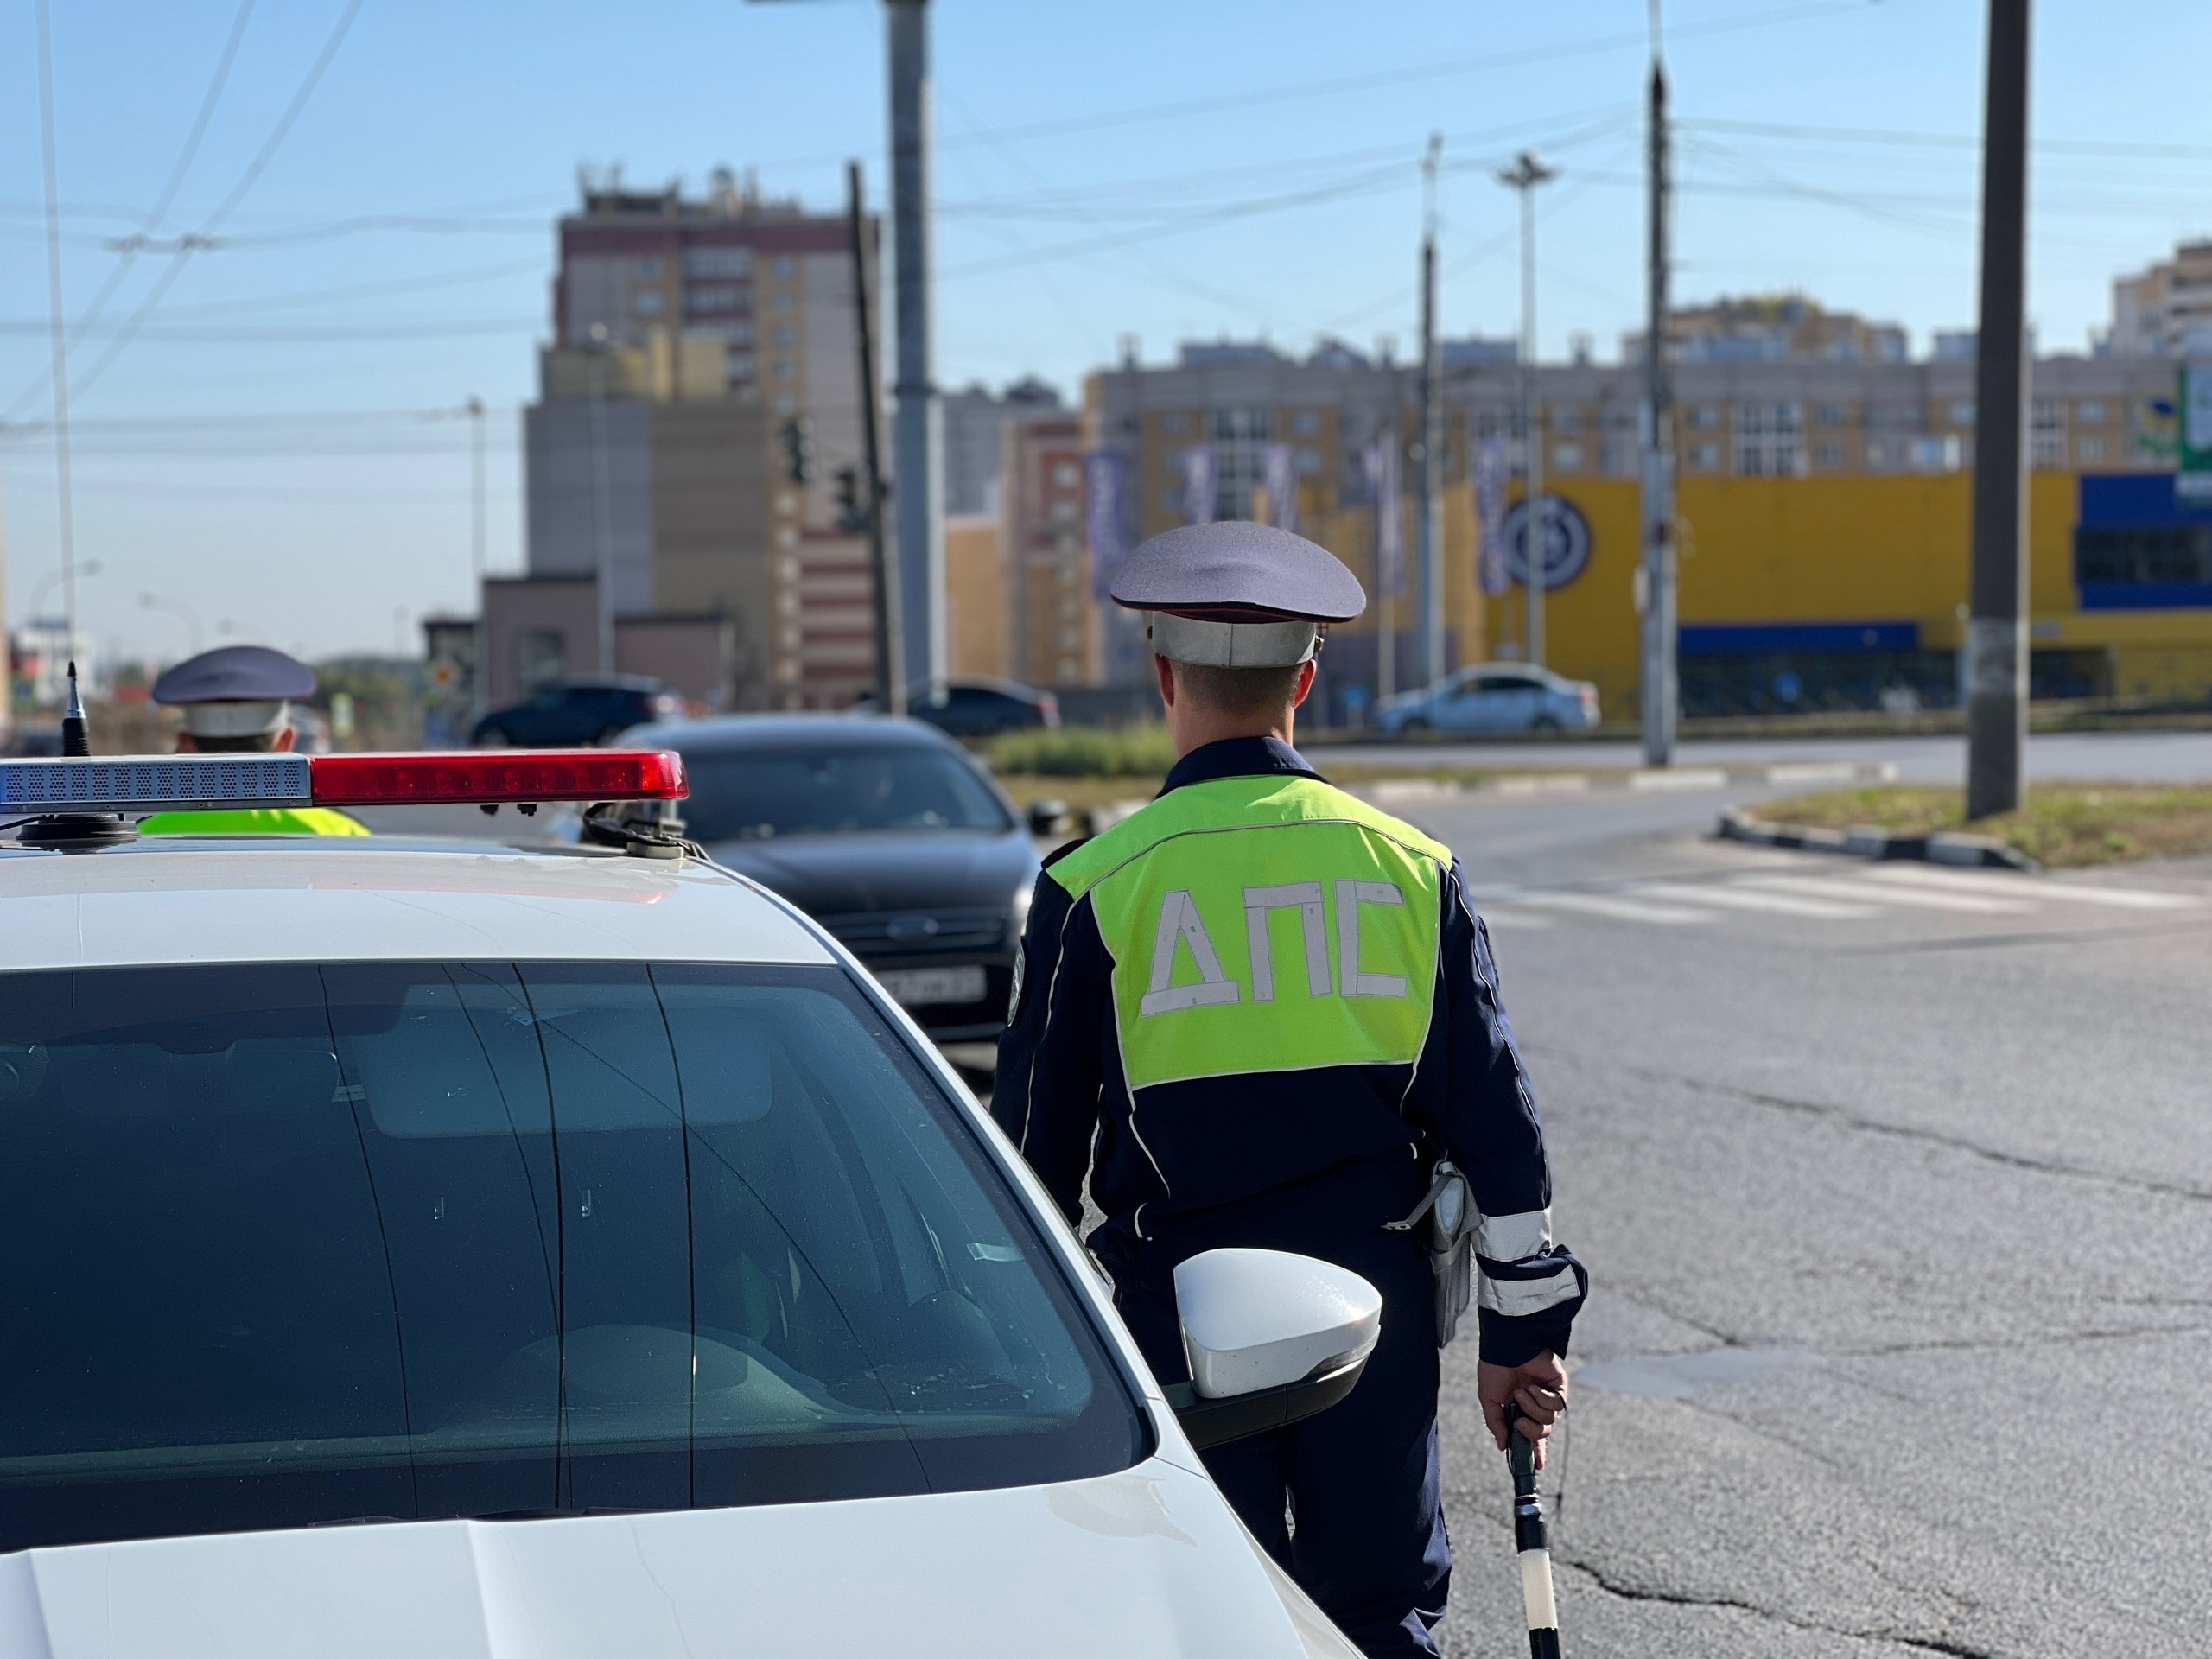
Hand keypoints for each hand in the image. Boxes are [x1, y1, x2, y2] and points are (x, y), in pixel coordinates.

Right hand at [1478, 1353, 1567, 1470]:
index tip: (1537, 1467)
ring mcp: (1548, 1396)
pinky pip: (1557, 1405)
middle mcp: (1536, 1405)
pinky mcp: (1559, 1387)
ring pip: (1549, 1421)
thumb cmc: (1495, 1368)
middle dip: (1531, 1431)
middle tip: (1519, 1420)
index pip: (1531, 1436)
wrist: (1506, 1348)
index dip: (1535, 1452)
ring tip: (1521, 1392)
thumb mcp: (1489, 1400)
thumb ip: (1496, 1424)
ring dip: (1532, 1408)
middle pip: (1542, 1433)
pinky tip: (1533, 1386)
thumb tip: (1503, 1445)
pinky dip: (1542, 1398)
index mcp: (1520, 1409)